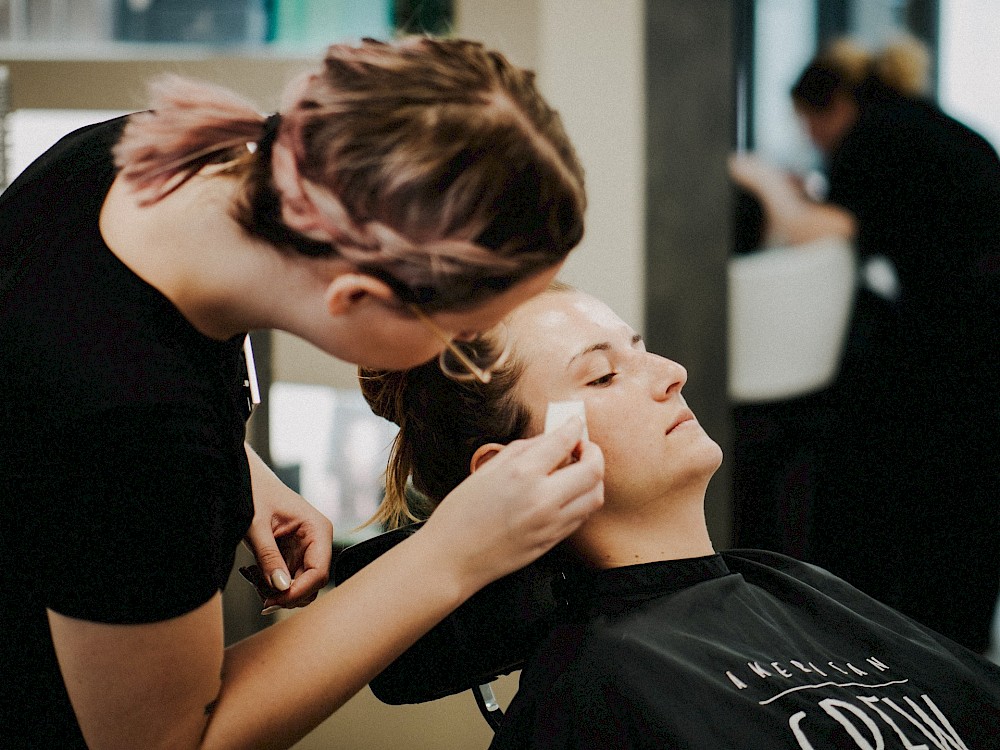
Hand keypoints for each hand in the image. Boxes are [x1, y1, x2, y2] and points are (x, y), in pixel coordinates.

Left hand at [244, 447, 333, 613]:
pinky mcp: (294, 554)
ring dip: (280, 591)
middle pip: (313, 583)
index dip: (298, 591)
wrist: (246, 479)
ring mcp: (306, 548)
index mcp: (317, 529)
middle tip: (261, 596)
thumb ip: (269, 557)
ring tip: (256, 582)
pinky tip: (257, 576)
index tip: (274, 600)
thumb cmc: (255, 493)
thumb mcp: (257, 526)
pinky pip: (290, 578)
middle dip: (289, 594)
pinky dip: (274, 584)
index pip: (319, 572)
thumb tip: (281, 588)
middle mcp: (317, 540)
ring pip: (301, 584)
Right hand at [419, 418, 603, 592]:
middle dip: (593, 452)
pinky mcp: (552, 541)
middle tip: (582, 447)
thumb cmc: (461, 513)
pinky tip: (568, 493)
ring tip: (578, 470)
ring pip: (595, 495)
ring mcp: (550, 523)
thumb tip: (549, 439)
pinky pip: (582, 516)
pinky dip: (582, 499)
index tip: (574, 423)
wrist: (452, 558)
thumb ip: (522, 450)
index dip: (574, 427)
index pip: (564, 442)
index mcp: (521, 474)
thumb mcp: (487, 470)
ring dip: (593, 478)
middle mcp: (542, 498)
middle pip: (593, 470)